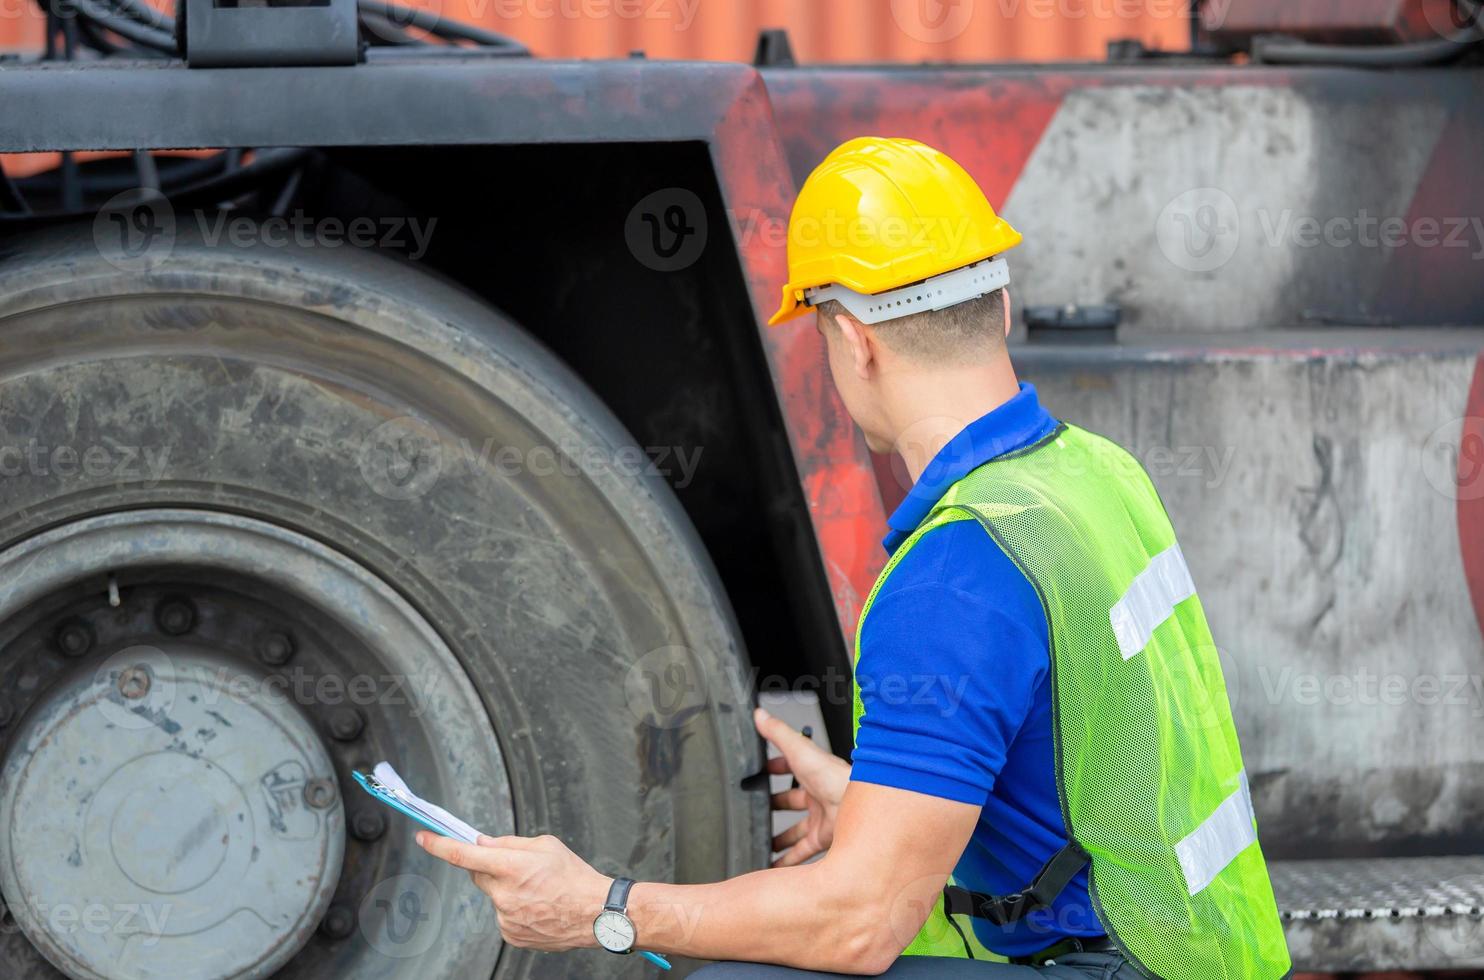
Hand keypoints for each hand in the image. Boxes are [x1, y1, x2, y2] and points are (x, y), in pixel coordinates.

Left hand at [416, 831, 611, 951]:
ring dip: (506, 889)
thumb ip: (509, 843)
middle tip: (515, 866)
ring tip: (537, 891)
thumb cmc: (574, 876)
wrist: (595, 913)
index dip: (440, 845)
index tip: (424, 838)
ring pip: (493, 895)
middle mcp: (504, 894)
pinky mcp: (510, 934)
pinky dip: (514, 908)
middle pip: (479, 874)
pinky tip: (536, 906)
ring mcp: (505, 917)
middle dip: (490, 866)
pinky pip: (502, 914)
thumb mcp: (546, 845)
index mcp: (512, 866)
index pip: (464, 854)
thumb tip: (482, 844)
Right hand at [754, 707, 849, 866]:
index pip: (789, 768)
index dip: (773, 769)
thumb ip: (779, 734)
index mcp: (812, 773)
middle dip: (773, 807)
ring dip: (779, 838)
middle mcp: (817, 796)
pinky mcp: (822, 840)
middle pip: (790, 802)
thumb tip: (760, 714)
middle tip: (754, 812)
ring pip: (794, 830)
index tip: (757, 773)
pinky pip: (800, 853)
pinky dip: (786, 861)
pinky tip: (774, 867)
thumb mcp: (800, 751)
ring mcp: (820, 819)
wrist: (861, 808)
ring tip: (760, 843)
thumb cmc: (837, 778)